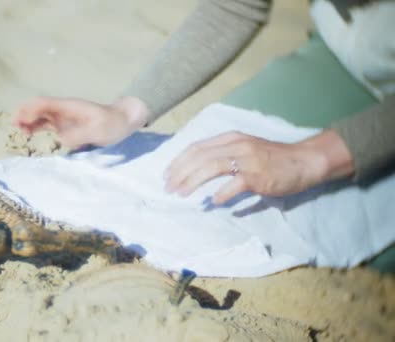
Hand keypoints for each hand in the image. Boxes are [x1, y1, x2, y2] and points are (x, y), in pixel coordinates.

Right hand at [13, 96, 150, 148]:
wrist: (124, 121)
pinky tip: (28, 133)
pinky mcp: (65, 125)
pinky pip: (46, 123)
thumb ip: (79, 135)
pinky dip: (35, 126)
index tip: (21, 121)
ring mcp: (63, 117)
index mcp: (69, 106)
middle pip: (37, 107)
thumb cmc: (112, 124)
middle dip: (24, 114)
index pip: (44, 103)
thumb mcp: (98, 130)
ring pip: (39, 115)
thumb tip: (61, 139)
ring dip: (28, 121)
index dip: (30, 110)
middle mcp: (62, 109)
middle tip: (15, 127)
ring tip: (19, 131)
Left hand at [164, 130, 354, 204]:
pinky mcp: (258, 175)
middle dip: (180, 173)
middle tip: (168, 188)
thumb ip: (222, 155)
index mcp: (230, 138)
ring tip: (181, 193)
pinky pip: (234, 184)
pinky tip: (212, 202)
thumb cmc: (272, 158)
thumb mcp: (244, 149)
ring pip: (211, 167)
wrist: (304, 160)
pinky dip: (221, 193)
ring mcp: (247, 159)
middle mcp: (236, 145)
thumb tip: (196, 170)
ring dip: (192, 181)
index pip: (196, 147)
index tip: (167, 175)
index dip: (178, 161)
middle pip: (199, 156)